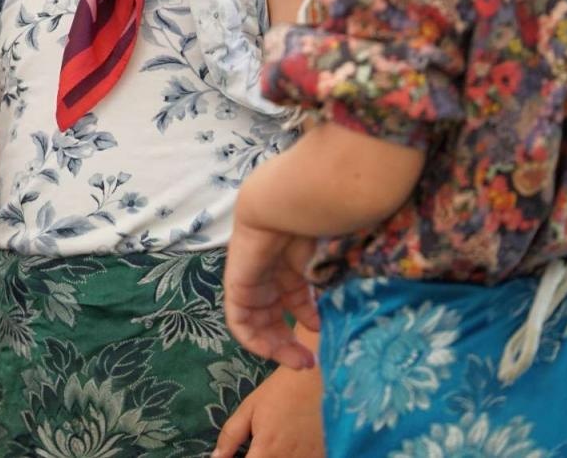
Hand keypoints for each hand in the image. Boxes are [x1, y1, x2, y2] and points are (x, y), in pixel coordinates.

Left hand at [213, 365, 324, 457]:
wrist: (319, 382)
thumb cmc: (280, 392)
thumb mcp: (249, 409)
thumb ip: (231, 436)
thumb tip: (216, 457)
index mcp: (266, 451)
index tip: (239, 454)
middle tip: (254, 448)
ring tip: (269, 446)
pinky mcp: (322, 457)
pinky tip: (286, 448)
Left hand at [224, 217, 318, 370]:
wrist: (286, 204)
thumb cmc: (316, 224)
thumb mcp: (326, 261)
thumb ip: (327, 287)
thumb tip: (330, 316)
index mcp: (291, 267)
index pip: (294, 301)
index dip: (308, 322)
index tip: (324, 338)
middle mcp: (270, 276)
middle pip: (275, 317)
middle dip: (292, 342)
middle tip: (310, 362)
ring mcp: (252, 281)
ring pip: (258, 324)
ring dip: (276, 347)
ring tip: (298, 361)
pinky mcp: (236, 285)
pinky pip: (239, 321)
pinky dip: (254, 340)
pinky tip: (273, 352)